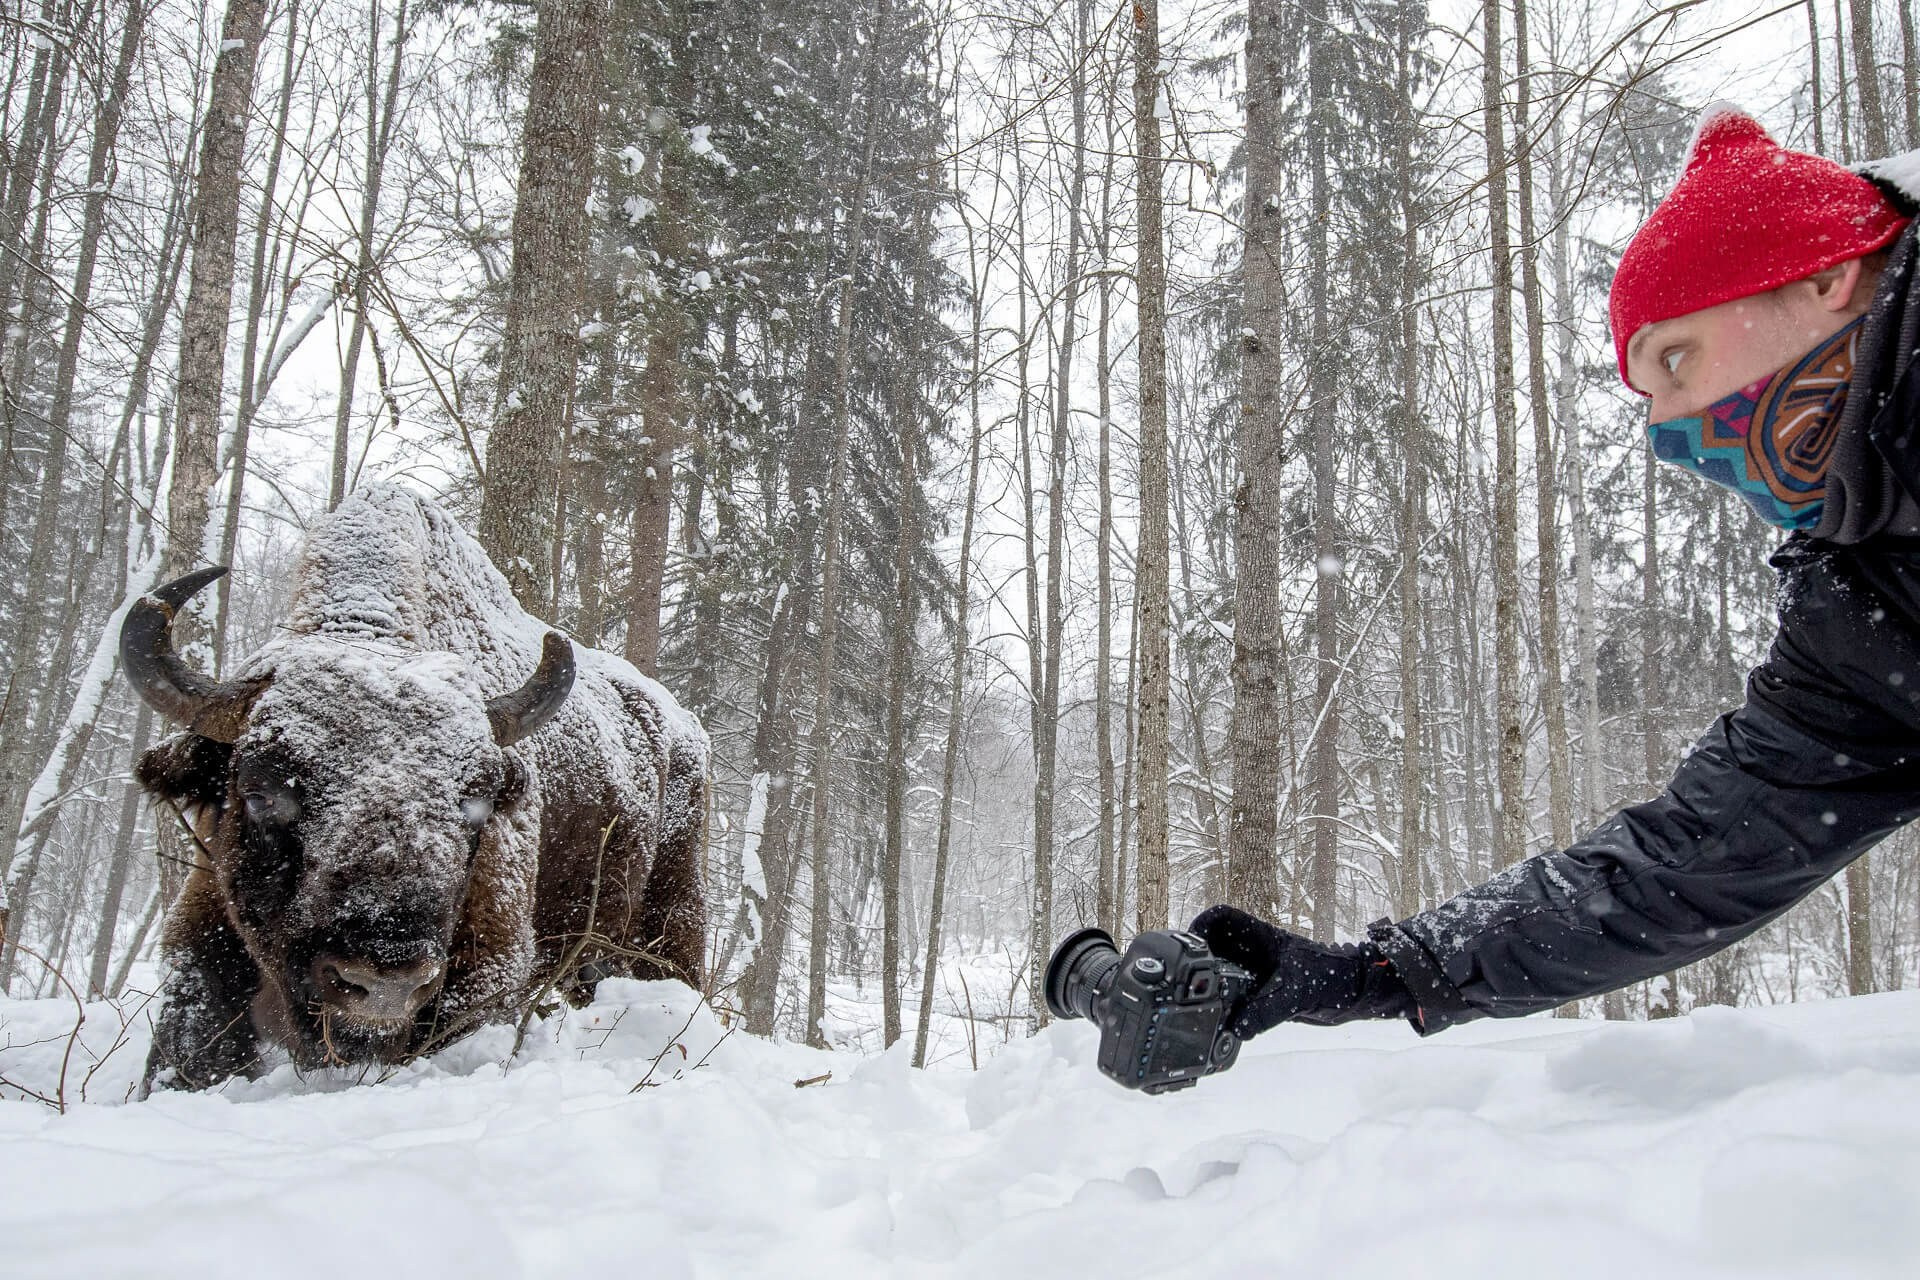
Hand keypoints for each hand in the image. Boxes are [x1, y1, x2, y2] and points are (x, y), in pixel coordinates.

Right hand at [1189, 905, 1416, 1036]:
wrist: (1357, 995)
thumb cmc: (1334, 978)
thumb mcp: (1298, 993)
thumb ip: (1267, 1010)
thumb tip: (1236, 1027)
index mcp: (1262, 938)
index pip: (1221, 918)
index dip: (1199, 926)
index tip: (1185, 948)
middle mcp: (1255, 953)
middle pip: (1213, 946)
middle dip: (1195, 962)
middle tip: (1181, 982)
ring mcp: (1258, 974)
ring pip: (1221, 973)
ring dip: (1208, 987)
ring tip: (1194, 1006)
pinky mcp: (1263, 995)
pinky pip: (1235, 998)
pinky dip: (1224, 1010)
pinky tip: (1219, 1028)